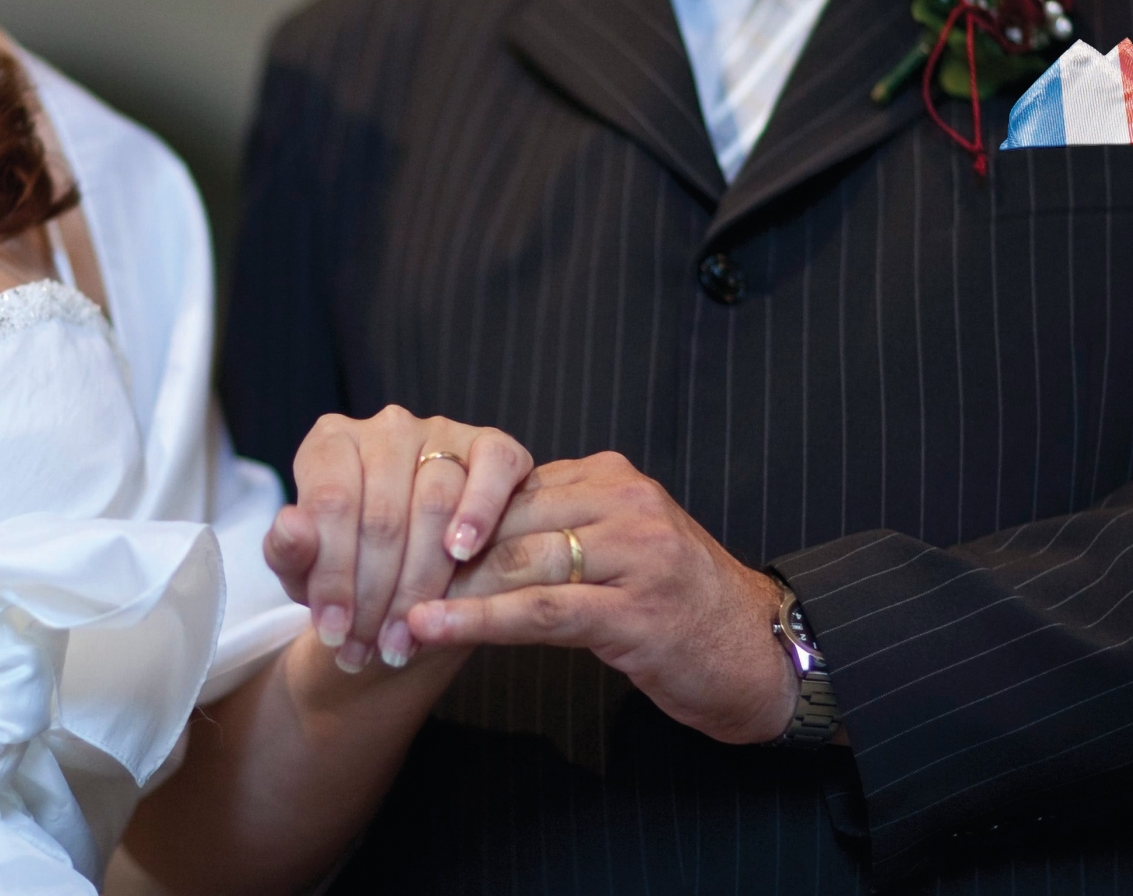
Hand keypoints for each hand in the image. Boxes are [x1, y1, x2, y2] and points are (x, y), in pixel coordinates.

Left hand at [264, 407, 533, 672]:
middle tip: (373, 650)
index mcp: (330, 442)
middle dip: (376, 596)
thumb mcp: (307, 568)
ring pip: (435, 504)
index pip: (331, 504)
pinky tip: (462, 553)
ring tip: (407, 637)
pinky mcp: (491, 444)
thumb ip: (288, 552)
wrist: (410, 563)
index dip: (333, 576)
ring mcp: (442, 432)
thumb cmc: (350, 561)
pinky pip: (492, 469)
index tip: (333, 633)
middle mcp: (385, 428)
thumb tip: (291, 527)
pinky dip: (479, 511)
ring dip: (422, 582)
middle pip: (383, 515)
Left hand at [408, 452, 797, 743]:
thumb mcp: (614, 551)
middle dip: (429, 560)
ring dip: (441, 593)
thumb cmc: (677, 608)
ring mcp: (635, 554)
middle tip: (367, 592)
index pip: (502, 490)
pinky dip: (477, 620)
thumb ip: (554, 529)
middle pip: (500, 522)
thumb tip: (461, 531)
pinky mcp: (637, 611)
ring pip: (513, 562)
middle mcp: (622, 501)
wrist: (765, 653)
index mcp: (609, 478)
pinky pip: (541, 610)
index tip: (379, 550)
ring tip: (382, 618)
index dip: (438, 524)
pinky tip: (430, 630)